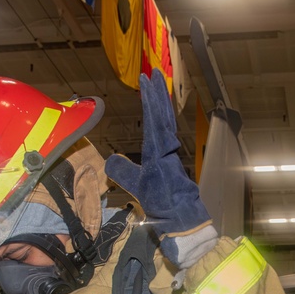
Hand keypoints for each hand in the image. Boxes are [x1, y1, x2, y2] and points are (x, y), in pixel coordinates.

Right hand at [105, 70, 211, 240]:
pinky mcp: (171, 165)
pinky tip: (159, 120)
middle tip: (155, 72)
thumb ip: (123, 172)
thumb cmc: (164, 204)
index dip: (150, 98)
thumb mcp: (139, 188)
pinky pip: (166, 135)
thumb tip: (109, 159)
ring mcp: (171, 156)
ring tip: (157, 88)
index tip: (146, 78)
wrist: (185, 221)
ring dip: (161, 105)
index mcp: (160, 151)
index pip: (154, 118)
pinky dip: (162, 121)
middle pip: (164, 115)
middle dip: (158, 93)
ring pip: (166, 123)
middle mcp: (167, 149)